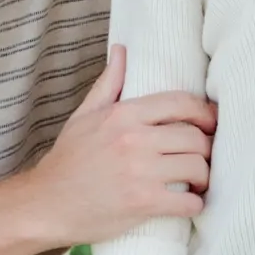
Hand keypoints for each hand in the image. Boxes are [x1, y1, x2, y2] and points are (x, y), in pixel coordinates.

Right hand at [25, 47, 214, 249]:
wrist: (44, 205)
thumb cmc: (67, 161)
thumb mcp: (84, 116)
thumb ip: (109, 83)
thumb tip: (121, 50)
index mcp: (124, 115)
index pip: (180, 103)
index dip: (204, 112)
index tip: (210, 122)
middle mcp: (134, 139)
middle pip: (195, 137)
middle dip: (206, 148)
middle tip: (203, 156)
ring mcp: (140, 172)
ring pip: (197, 167)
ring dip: (204, 176)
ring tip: (198, 180)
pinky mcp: (143, 203)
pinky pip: (187, 201)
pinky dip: (195, 204)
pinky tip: (190, 203)